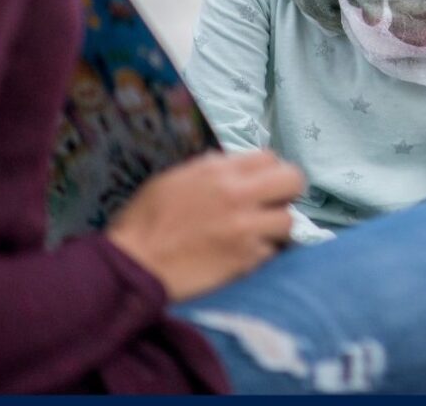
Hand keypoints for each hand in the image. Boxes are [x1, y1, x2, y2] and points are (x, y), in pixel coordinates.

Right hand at [107, 150, 304, 301]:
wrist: (132, 267)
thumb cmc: (143, 221)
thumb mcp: (174, 179)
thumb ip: (208, 168)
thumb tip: (229, 164)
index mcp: (220, 171)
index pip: (270, 158)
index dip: (267, 170)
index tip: (258, 183)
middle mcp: (240, 196)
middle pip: (293, 181)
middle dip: (285, 192)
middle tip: (270, 204)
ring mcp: (246, 230)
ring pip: (288, 221)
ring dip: (275, 227)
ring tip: (258, 234)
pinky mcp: (246, 262)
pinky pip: (272, 253)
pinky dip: (263, 254)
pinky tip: (244, 256)